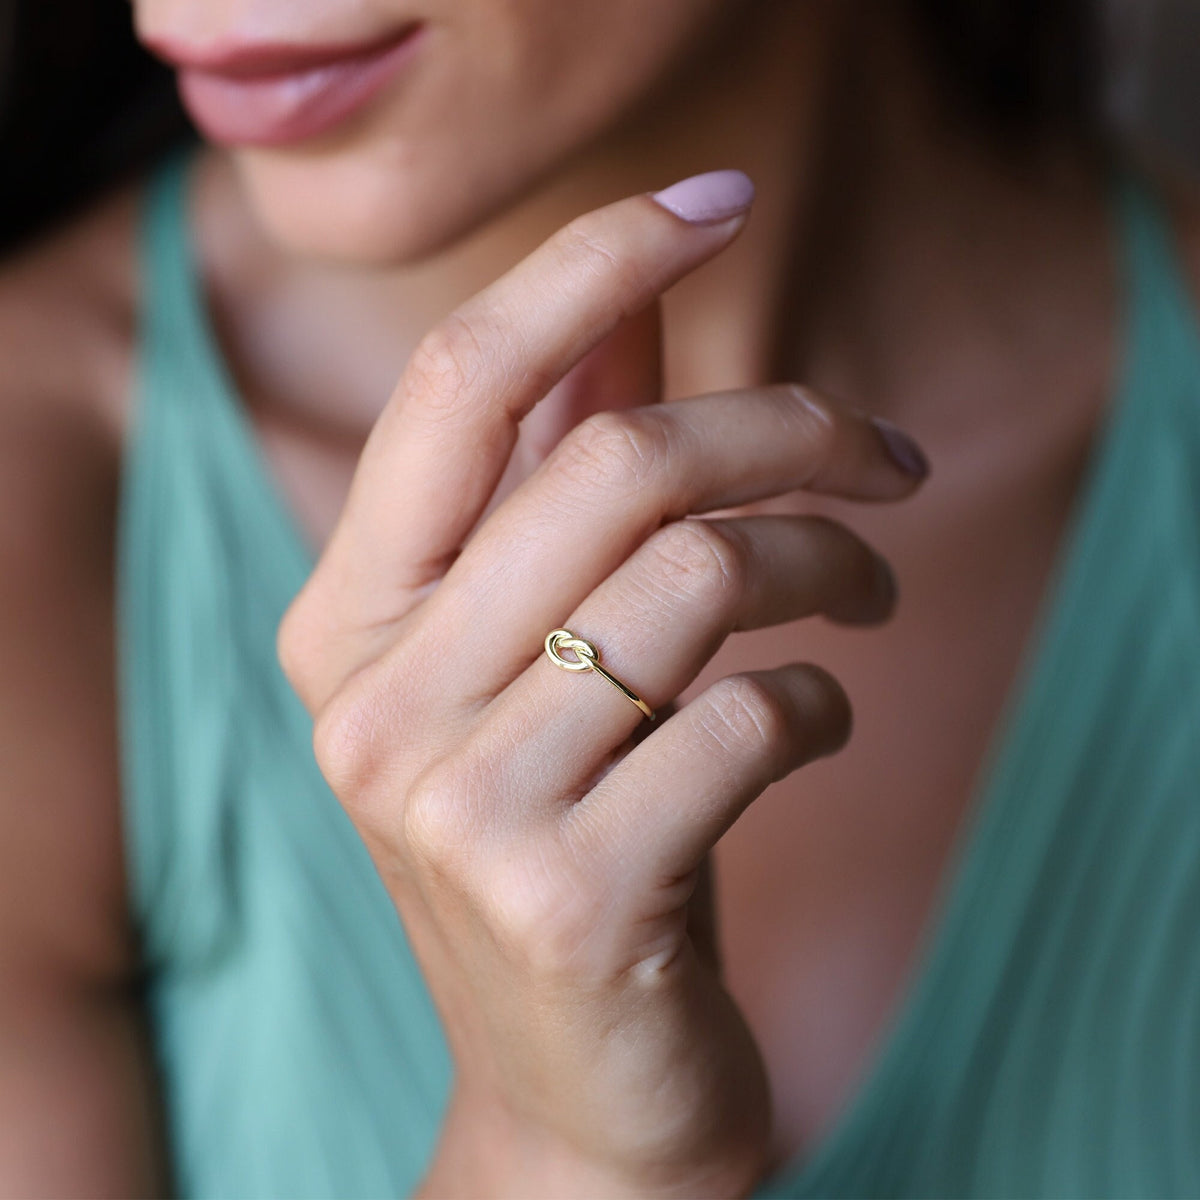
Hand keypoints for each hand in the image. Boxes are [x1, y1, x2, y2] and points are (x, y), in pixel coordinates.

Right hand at [277, 178, 927, 1197]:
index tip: (713, 200)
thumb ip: (563, 480)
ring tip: (870, 594)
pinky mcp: (566, 896)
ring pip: (693, 579)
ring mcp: (456, 807)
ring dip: (827, 567)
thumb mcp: (543, 659)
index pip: (455, 382)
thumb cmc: (569, 835)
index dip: (585, 261)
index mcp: (347, 621)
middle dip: (790, 428)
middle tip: (887, 457)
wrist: (570, 1086)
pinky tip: (812, 725)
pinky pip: (744, 719)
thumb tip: (627, 307)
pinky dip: (819, 701)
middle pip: (613, 462)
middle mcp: (374, 702)